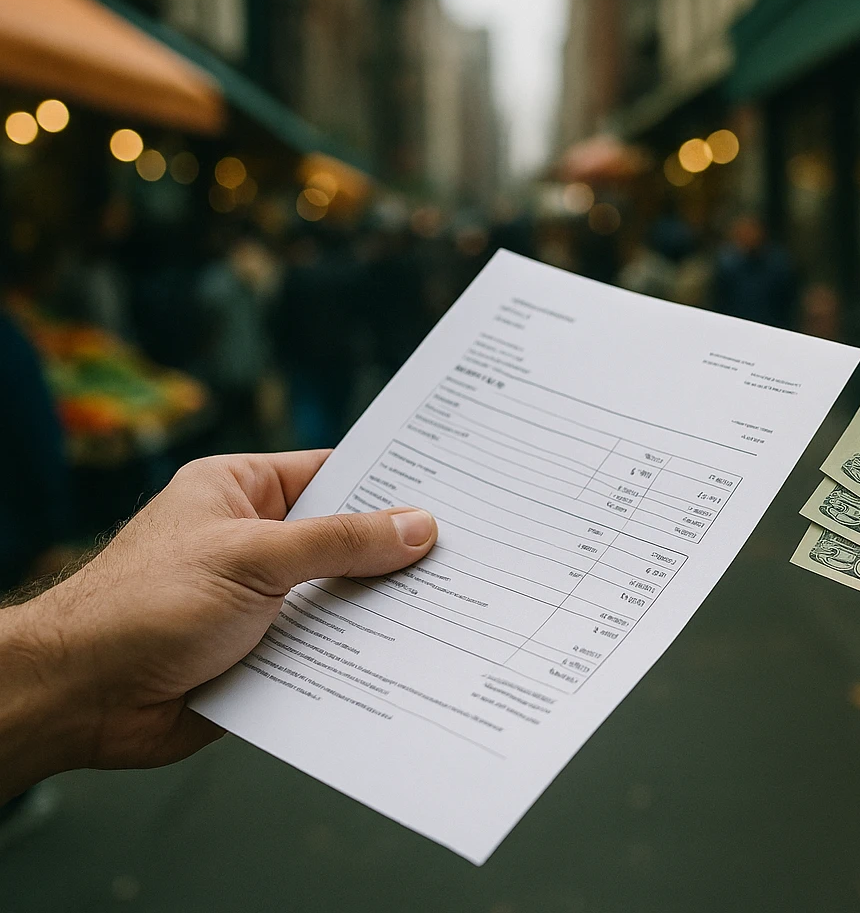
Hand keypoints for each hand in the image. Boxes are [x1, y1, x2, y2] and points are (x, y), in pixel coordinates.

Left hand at [0, 451, 436, 799]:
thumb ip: (338, 543)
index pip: (334, 474)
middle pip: (346, 541)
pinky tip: (408, 661)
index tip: (452, 490)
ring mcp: (261, 601)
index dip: (391, 481)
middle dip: (397, 554)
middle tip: (466, 556)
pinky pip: (326, 651)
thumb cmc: (140, 607)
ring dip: (380, 612)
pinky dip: (358, 658)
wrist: (78, 699)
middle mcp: (254, 542)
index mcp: (241, 491)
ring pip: (340, 600)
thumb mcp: (251, 557)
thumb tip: (417, 527)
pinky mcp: (264, 656)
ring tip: (453, 611)